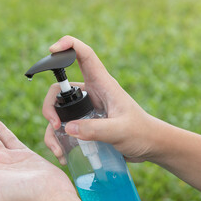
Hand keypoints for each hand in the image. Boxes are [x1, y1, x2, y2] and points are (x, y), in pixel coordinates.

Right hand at [43, 35, 157, 162]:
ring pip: (58, 110)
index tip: (52, 50)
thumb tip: (68, 128)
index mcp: (102, 84)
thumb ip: (96, 129)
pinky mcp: (84, 122)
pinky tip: (63, 154)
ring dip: (52, 129)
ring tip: (58, 150)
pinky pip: (64, 127)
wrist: (150, 146)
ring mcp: (86, 108)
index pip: (84, 55)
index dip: (68, 46)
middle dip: (50, 106)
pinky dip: (59, 140)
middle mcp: (91, 93)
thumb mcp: (120, 131)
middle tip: (55, 125)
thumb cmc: (141, 132)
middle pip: (59, 88)